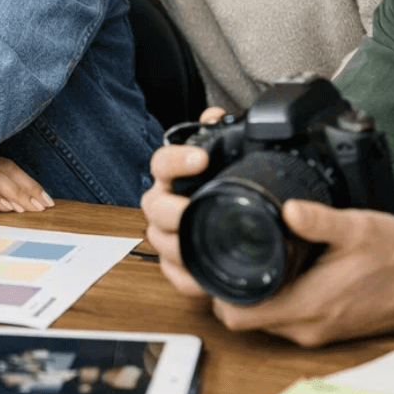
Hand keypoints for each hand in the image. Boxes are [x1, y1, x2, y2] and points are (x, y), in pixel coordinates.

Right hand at [140, 105, 226, 297]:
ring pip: (161, 243)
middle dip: (171, 209)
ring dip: (179, 245)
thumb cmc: (225, 192)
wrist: (240, 230)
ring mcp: (168, 236)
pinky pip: (176, 276)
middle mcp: (165, 205)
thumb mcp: (229, 161)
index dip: (176, 160)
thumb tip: (214, 114)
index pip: (162, 163)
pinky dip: (189, 278)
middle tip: (190, 209)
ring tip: (202, 243)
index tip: (199, 158)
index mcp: (174, 178)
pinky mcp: (178, 267)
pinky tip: (206, 277)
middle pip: (153, 207)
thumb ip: (220, 134)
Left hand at [209, 200, 393, 347]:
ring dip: (250, 294)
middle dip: (225, 290)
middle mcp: (307, 326)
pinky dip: (271, 298)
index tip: (210, 261)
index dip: (215, 291)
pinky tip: (276, 270)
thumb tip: (287, 207)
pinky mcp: (323, 328)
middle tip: (222, 252)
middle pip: (243, 318)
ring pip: (262, 320)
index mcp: (308, 306)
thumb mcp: (356, 228)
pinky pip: (283, 318)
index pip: (237, 315)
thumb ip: (318, 219)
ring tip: (246, 257)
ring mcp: (315, 331)